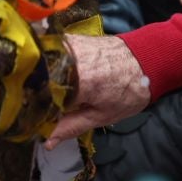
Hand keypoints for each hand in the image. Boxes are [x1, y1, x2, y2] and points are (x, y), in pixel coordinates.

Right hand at [46, 33, 149, 147]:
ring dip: (39, 80)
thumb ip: (71, 127)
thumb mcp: (101, 116)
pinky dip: (47, 66)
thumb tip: (47, 142)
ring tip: (45, 93)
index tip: (35, 122)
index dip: (36, 113)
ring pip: (40, 66)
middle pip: (37, 81)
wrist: (146, 59)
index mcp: (77, 83)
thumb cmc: (128, 91)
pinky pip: (48, 54)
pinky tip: (52, 76)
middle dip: (35, 96)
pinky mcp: (69, 38)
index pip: (41, 101)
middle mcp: (68, 60)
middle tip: (38, 108)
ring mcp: (67, 45)